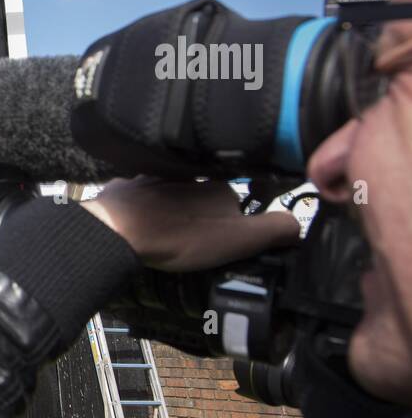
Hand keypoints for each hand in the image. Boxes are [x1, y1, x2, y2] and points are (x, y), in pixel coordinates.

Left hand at [82, 177, 299, 271]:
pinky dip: (143, 207)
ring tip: (167, 236)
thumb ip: (275, 229)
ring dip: (173, 209)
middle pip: (203, 196)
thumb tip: (300, 225)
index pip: (237, 202)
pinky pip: (141, 195)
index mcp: (220, 184)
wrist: (119, 231)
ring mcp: (154, 176)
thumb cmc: (181, 237)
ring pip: (172, 193)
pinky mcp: (125, 186)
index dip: (234, 225)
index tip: (221, 244)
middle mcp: (189, 173)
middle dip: (202, 215)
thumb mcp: (240, 240)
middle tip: (192, 244)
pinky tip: (140, 224)